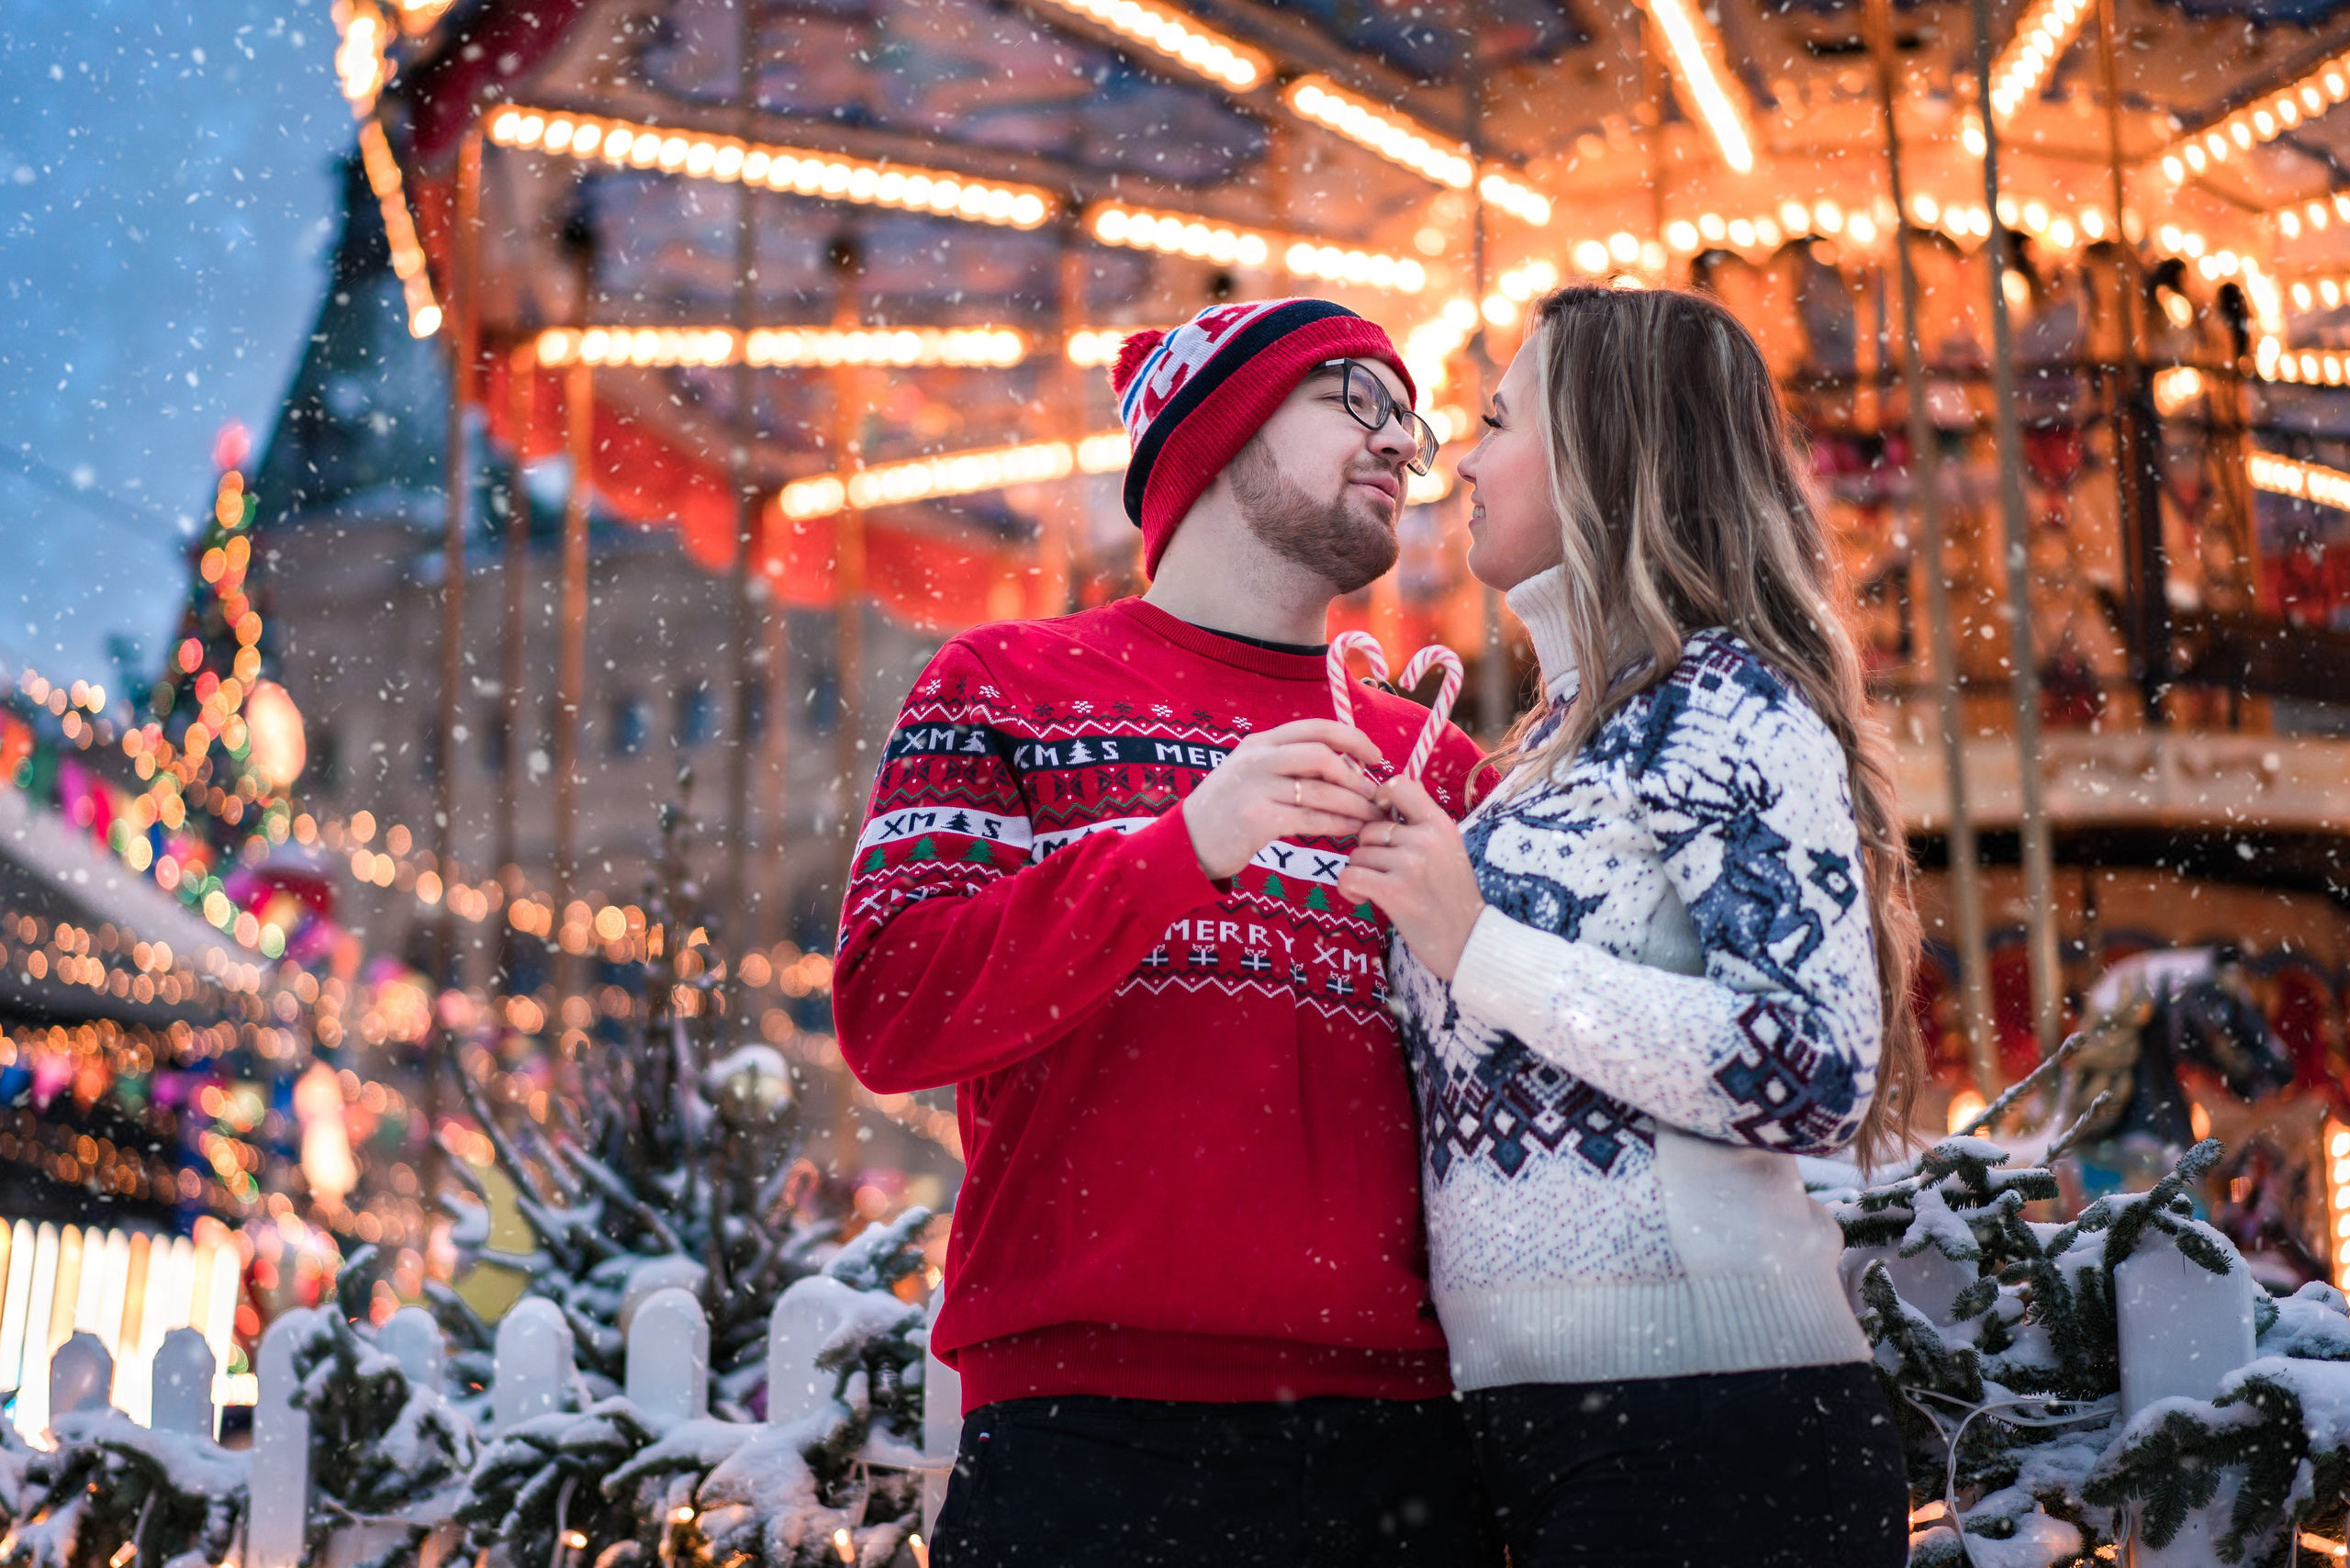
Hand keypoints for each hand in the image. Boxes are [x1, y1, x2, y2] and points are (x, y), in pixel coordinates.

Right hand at [1181, 719, 1388, 879]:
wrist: (1187, 842)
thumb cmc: (1228, 810)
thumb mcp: (1253, 775)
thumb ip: (1290, 765)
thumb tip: (1345, 765)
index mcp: (1260, 743)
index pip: (1316, 728)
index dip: (1353, 739)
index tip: (1375, 757)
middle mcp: (1258, 759)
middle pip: (1321, 754)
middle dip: (1355, 774)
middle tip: (1373, 793)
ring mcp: (1256, 788)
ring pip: (1321, 790)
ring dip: (1354, 804)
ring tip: (1371, 816)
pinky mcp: (1257, 819)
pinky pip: (1311, 818)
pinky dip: (1338, 824)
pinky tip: (1351, 830)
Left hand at [1336, 775, 1483, 981]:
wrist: (1469, 942)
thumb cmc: (1452, 898)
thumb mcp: (1448, 850)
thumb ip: (1420, 827)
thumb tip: (1384, 800)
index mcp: (1440, 824)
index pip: (1399, 786)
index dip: (1379, 798)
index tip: (1380, 819)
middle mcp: (1425, 838)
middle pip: (1368, 829)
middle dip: (1368, 851)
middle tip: (1385, 873)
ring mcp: (1410, 864)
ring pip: (1357, 855)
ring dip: (1361, 874)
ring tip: (1382, 891)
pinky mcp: (1393, 891)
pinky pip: (1350, 876)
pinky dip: (1350, 890)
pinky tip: (1364, 900)